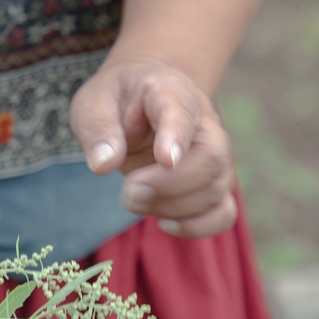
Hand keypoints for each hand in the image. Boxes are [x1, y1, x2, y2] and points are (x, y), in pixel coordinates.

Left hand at [70, 57, 236, 237]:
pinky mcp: (214, 183)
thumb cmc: (118, 101)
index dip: (177, 137)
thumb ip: (98, 129)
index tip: (165, 160)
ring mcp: (216, 154)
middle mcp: (204, 122)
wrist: (142, 99)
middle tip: (128, 191)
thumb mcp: (94, 103)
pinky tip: (163, 222)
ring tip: (132, 200)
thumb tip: (104, 164)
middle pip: (211, 159)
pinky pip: (223, 213)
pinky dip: (197, 227)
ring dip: (172, 208)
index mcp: (171, 92)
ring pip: (216, 191)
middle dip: (169, 186)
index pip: (182, 111)